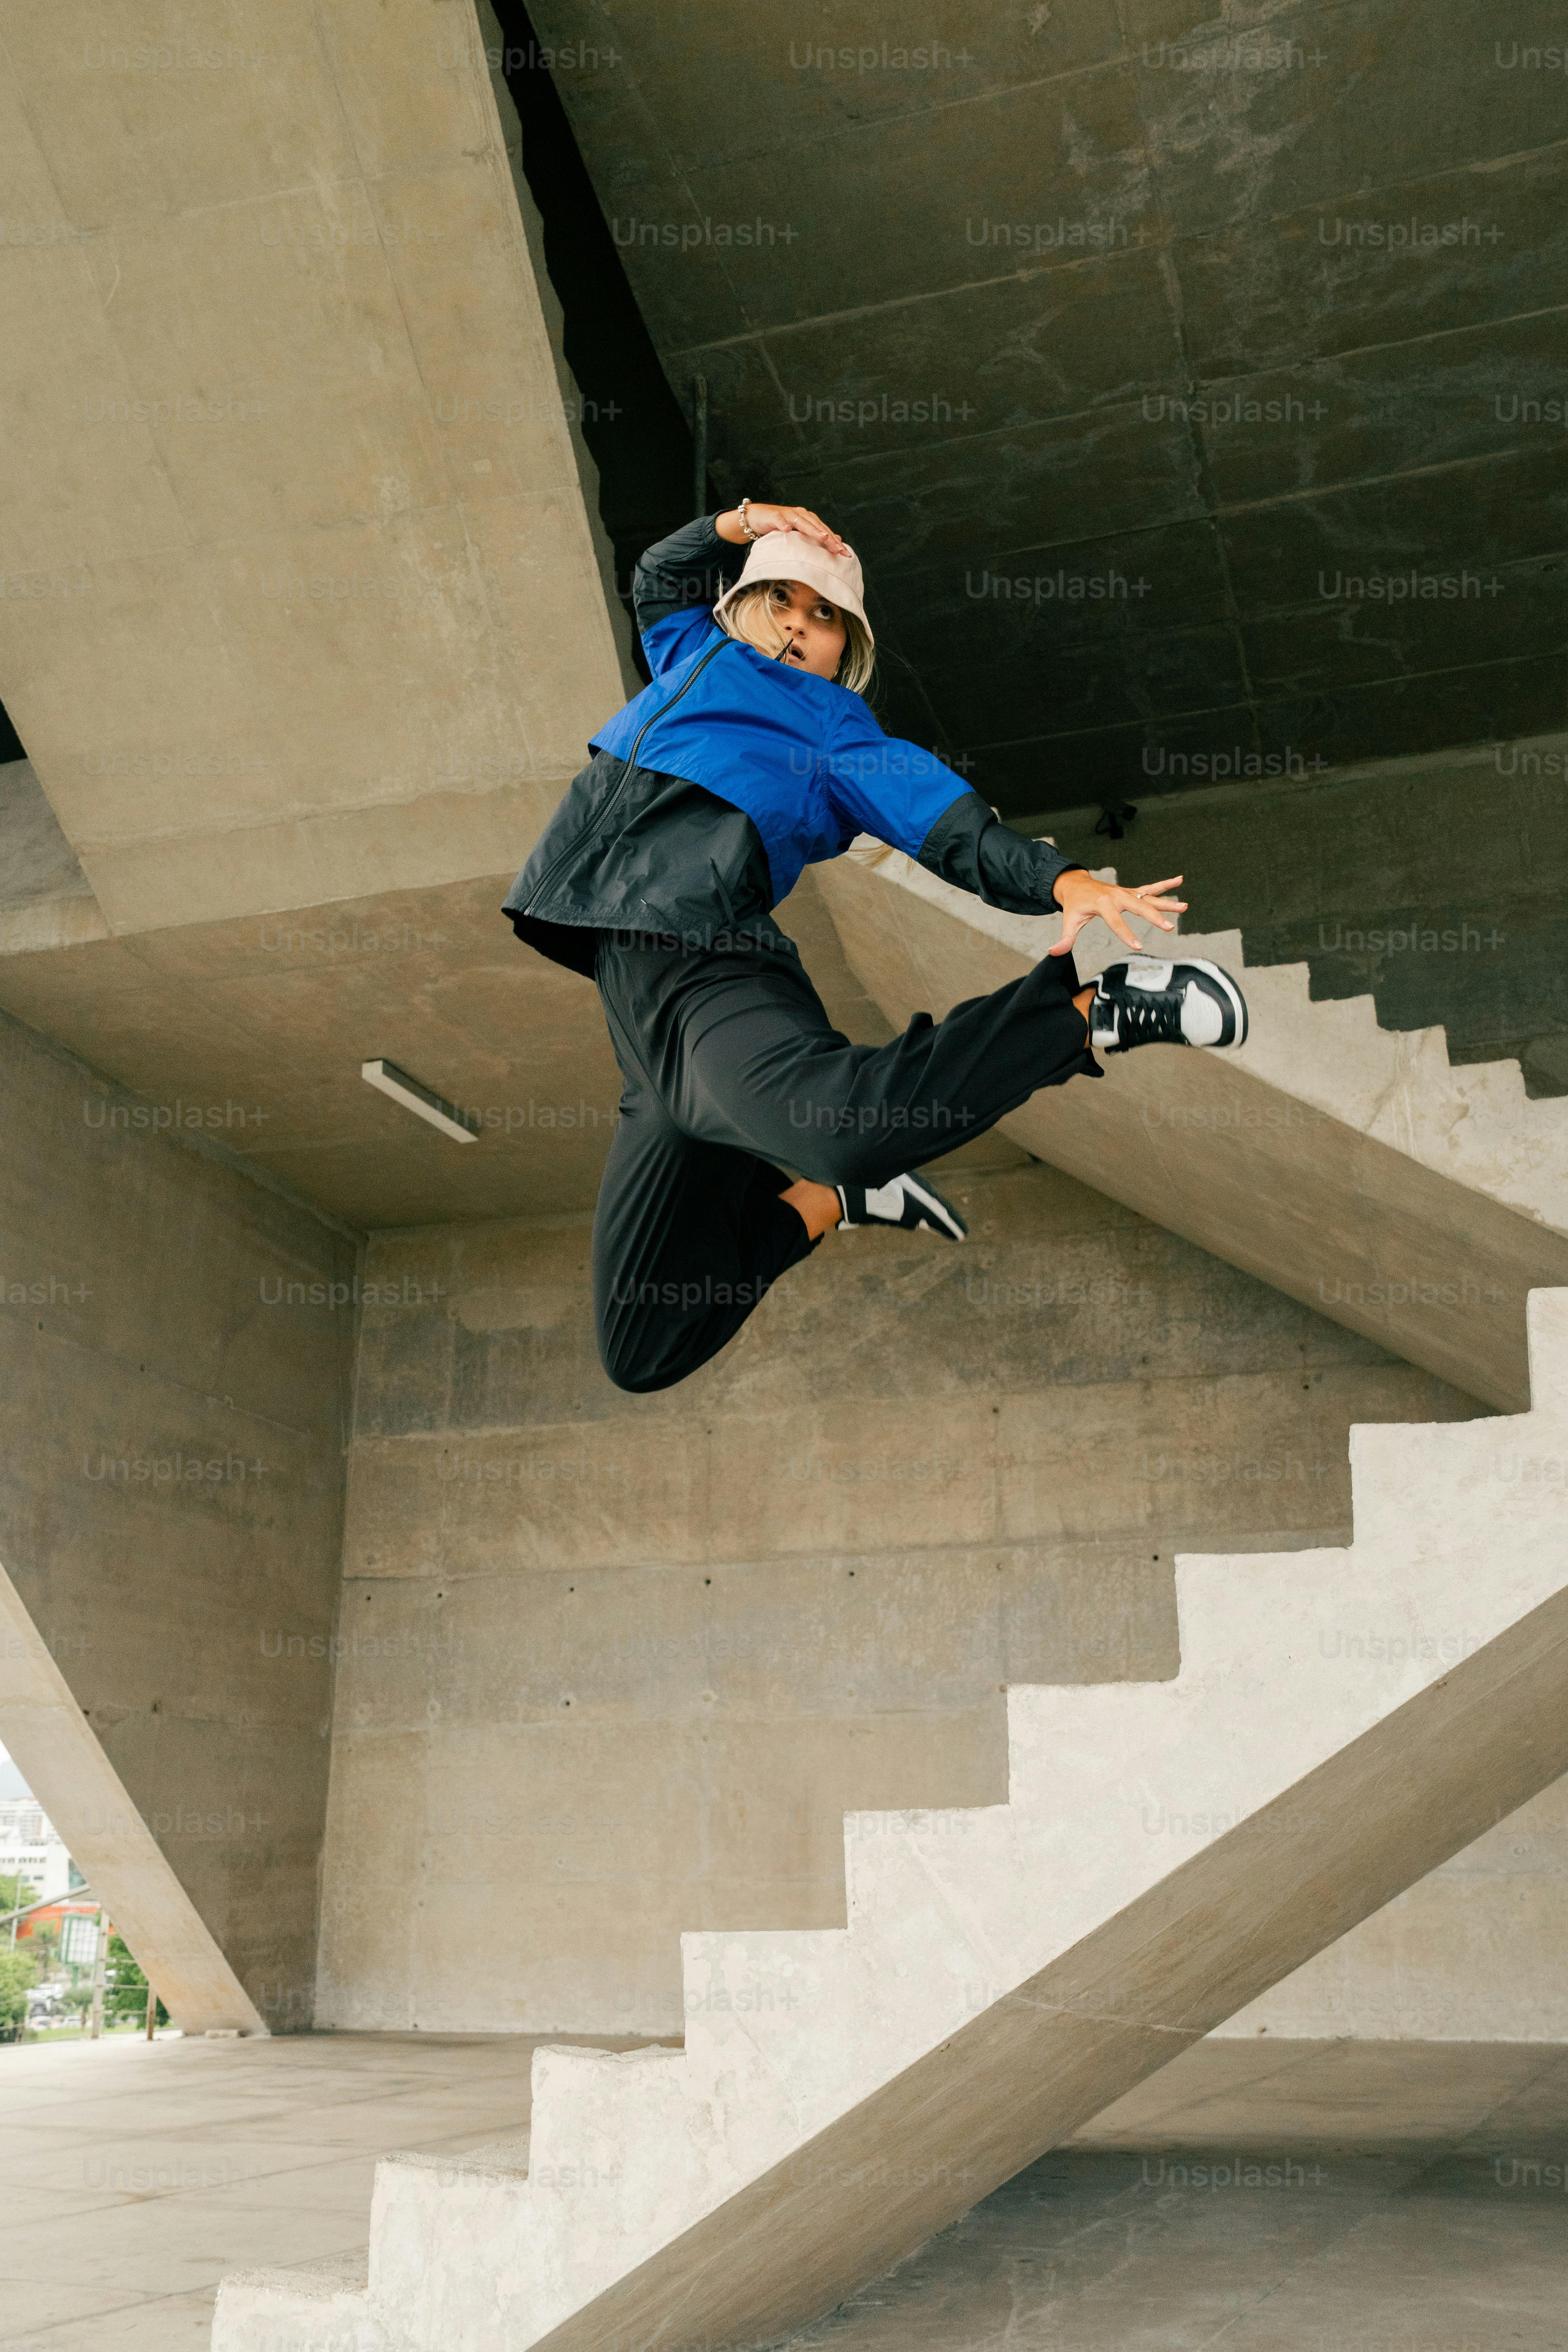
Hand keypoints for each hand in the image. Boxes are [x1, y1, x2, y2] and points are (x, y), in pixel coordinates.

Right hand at [717, 503, 847, 555]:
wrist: (757, 517)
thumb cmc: (779, 527)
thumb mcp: (798, 533)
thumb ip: (815, 536)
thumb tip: (836, 541)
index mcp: (808, 519)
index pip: (824, 531)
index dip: (835, 542)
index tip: (846, 554)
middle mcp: (800, 514)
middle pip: (817, 527)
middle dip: (829, 538)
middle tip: (839, 549)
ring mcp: (787, 514)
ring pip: (802, 522)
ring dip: (812, 529)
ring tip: (822, 537)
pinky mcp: (773, 516)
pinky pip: (779, 520)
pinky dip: (783, 524)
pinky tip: (787, 530)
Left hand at [1047, 870, 1186, 957]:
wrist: (1076, 884)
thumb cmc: (1074, 905)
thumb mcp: (1068, 921)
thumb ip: (1065, 939)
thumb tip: (1054, 952)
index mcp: (1102, 904)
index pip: (1116, 922)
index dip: (1126, 934)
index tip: (1138, 946)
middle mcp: (1117, 895)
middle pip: (1138, 907)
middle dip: (1154, 917)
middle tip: (1169, 927)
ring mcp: (1126, 892)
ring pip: (1149, 896)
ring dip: (1167, 901)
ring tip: (1185, 906)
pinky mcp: (1131, 891)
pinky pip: (1150, 887)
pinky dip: (1165, 884)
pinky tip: (1179, 880)